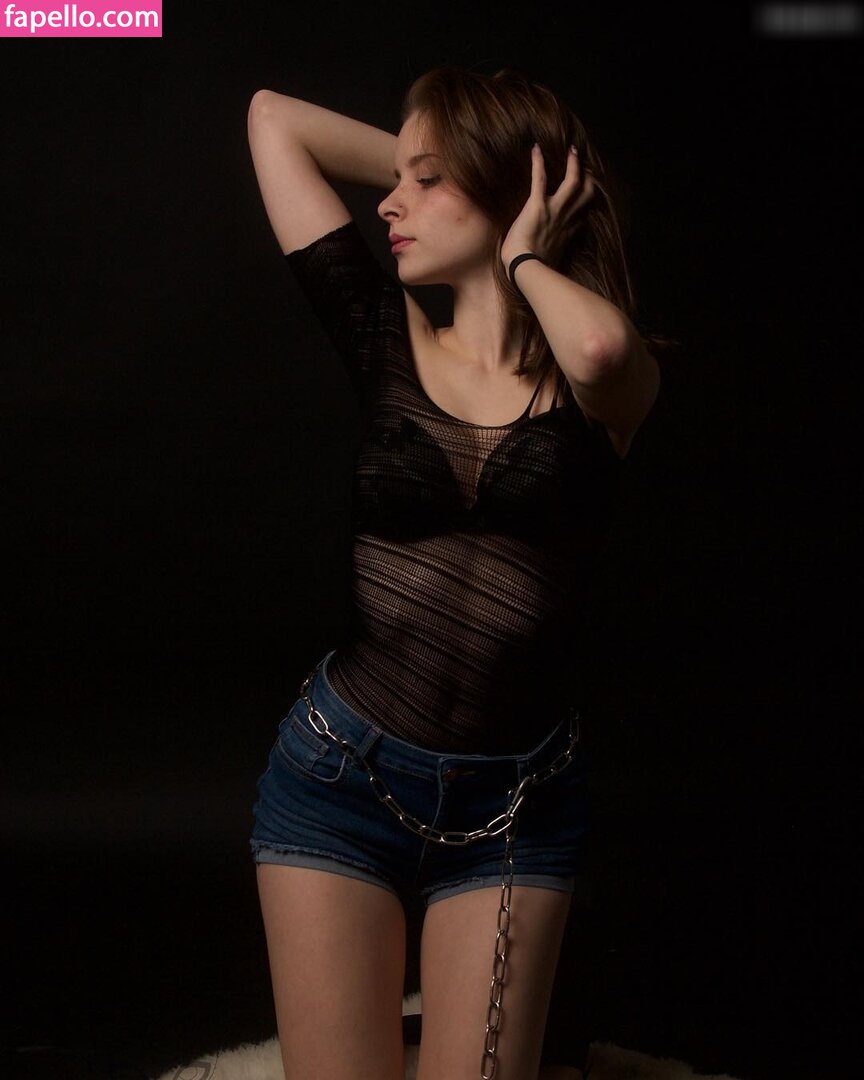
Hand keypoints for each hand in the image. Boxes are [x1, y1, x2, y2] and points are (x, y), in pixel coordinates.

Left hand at [500, 144, 594, 272]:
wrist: (525, 269)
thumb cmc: (532, 271)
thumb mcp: (550, 264)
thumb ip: (554, 257)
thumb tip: (551, 265)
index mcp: (568, 234)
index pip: (583, 216)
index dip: (586, 205)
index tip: (586, 197)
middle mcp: (565, 219)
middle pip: (586, 194)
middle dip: (589, 179)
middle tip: (587, 168)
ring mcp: (553, 210)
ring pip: (572, 182)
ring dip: (573, 165)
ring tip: (572, 150)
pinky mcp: (537, 205)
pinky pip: (539, 179)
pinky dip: (538, 163)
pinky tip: (536, 148)